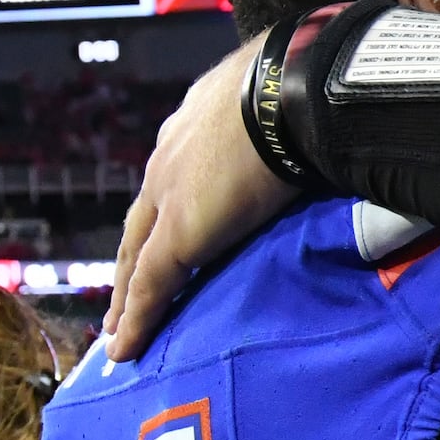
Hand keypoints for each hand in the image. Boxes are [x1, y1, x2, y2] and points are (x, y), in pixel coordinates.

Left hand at [105, 30, 291, 361]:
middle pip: (142, 223)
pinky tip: (125, 350)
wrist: (288, 92)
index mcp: (194, 128)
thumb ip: (285, 128)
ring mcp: (166, 197)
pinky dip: (137, 320)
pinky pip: (150, 286)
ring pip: (136, 257)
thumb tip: (321, 133)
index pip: (172, 180)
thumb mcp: (281, 104)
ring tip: (118, 330)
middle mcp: (169, 160)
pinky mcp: (176, 236)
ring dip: (127, 294)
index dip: (165, 214)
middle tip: (122, 299)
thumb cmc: (300, 89)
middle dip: (132, 260)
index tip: (159, 241)